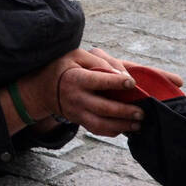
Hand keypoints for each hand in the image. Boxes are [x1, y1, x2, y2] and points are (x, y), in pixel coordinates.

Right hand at [22, 48, 141, 137]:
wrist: (43, 88)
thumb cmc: (64, 67)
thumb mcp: (77, 55)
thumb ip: (100, 61)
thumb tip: (122, 75)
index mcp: (75, 79)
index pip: (98, 81)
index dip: (116, 82)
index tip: (132, 82)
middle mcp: (75, 98)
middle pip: (103, 108)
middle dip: (125, 111)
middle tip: (142, 111)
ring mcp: (76, 112)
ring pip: (101, 124)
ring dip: (122, 126)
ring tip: (138, 123)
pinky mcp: (79, 120)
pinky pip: (97, 130)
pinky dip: (113, 131)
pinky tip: (126, 127)